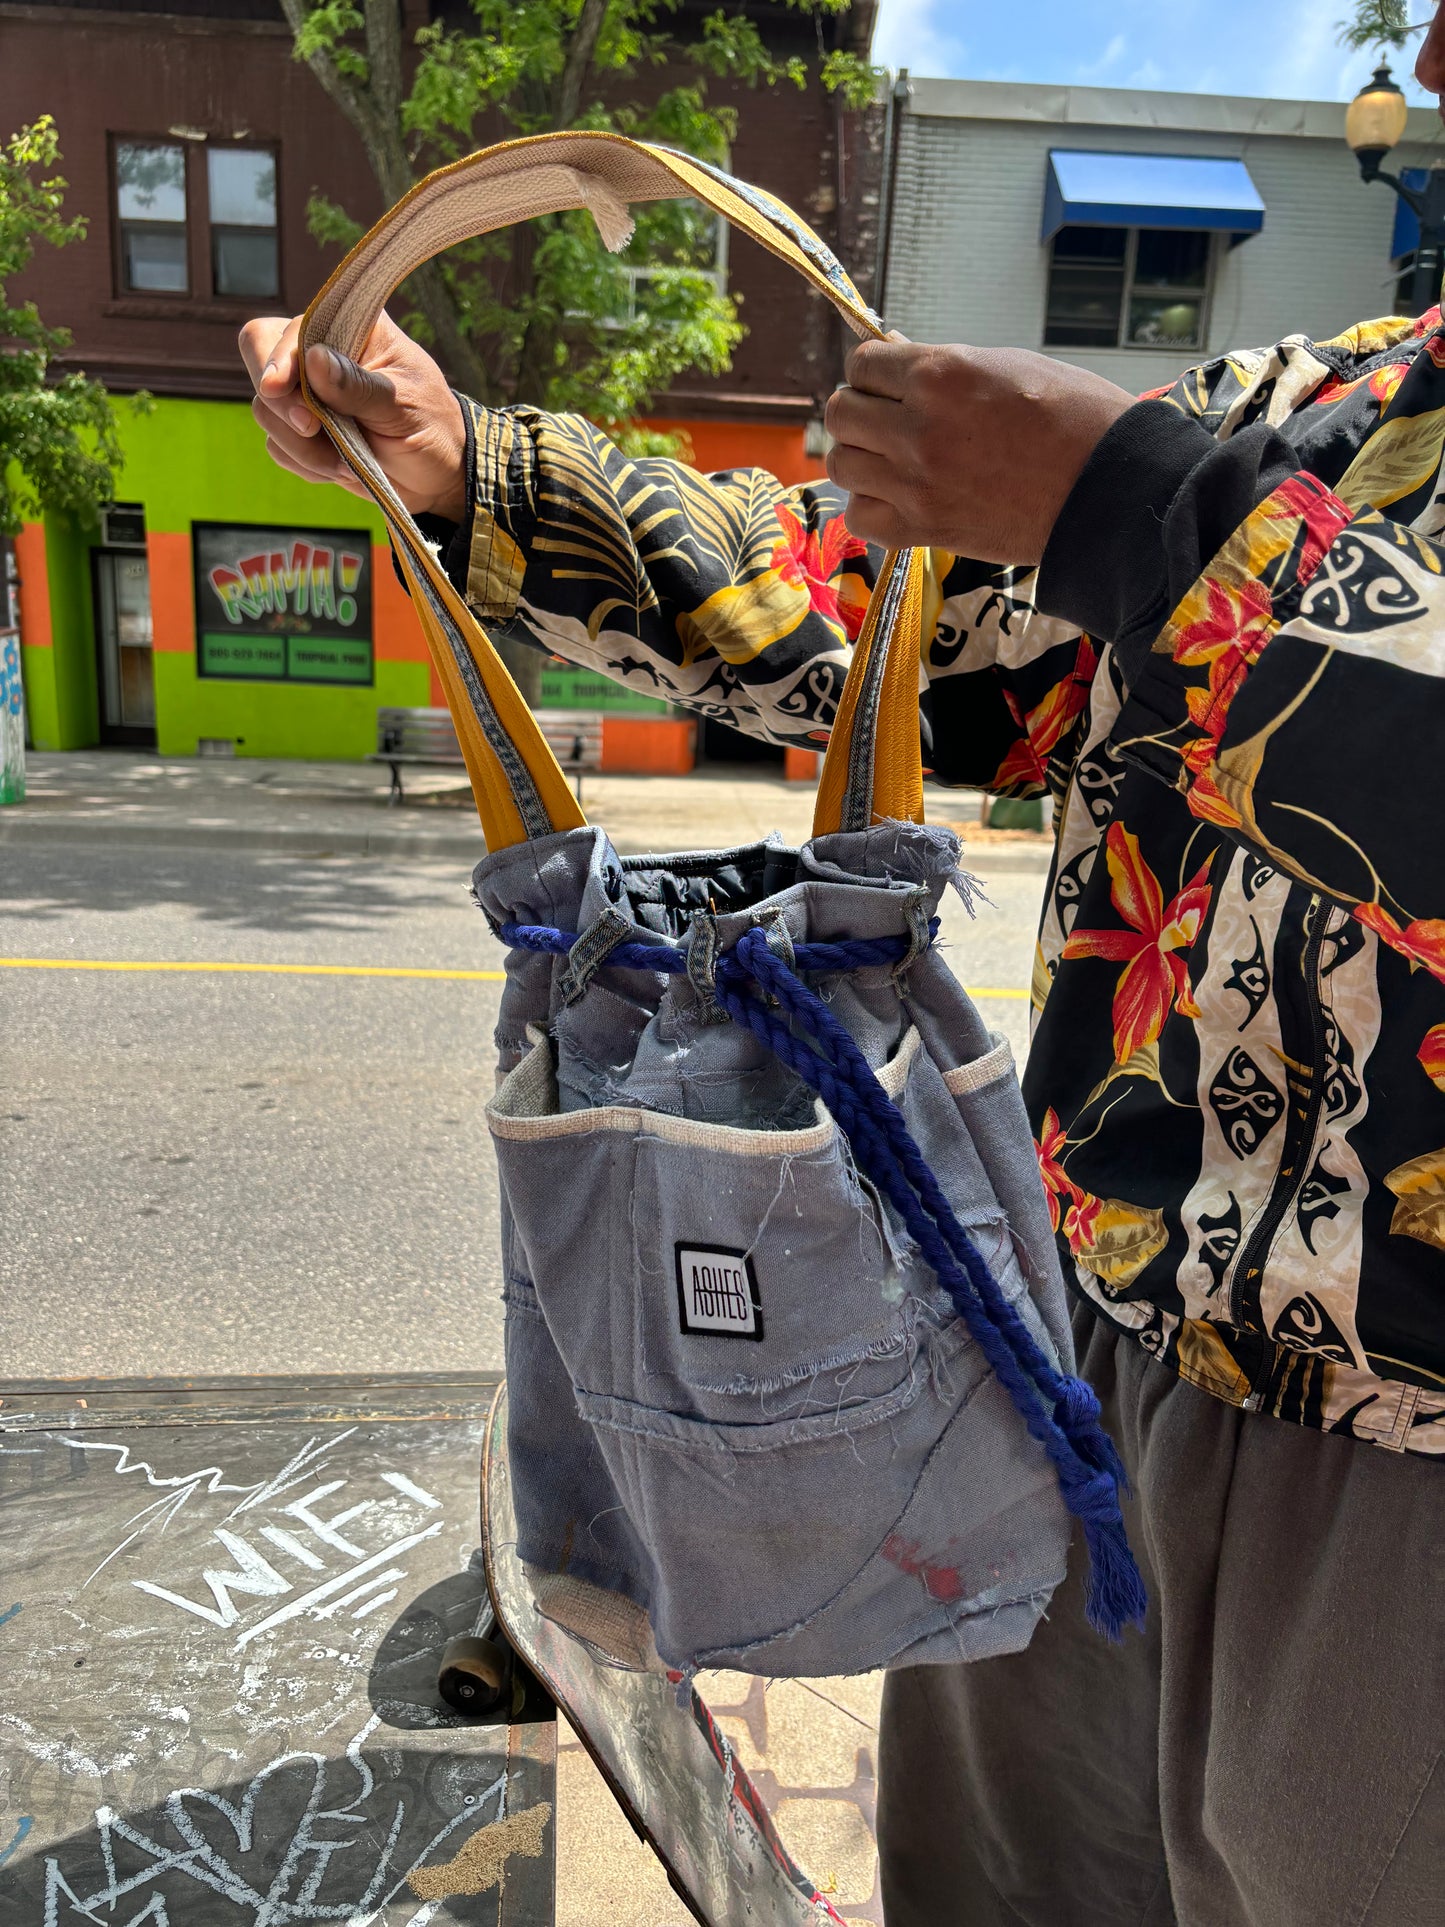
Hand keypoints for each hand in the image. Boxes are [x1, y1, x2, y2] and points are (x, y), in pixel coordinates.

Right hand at [238, 312, 467, 522]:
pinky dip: (307, 464)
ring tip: (348, 462)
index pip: (290, 330)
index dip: (277, 358)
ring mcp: (307, 393)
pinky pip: (278, 446)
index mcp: (351, 328)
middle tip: (312, 430)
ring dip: (303, 446)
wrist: (437, 477)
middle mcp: (321, 354)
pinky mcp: (302, 431)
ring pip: (266, 411)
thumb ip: (357, 386)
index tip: (278, 389)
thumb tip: (313, 360)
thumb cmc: (432, 429)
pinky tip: (342, 468)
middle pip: (259, 359)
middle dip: (282, 405)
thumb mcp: (402, 407)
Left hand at [824, 340, 1133, 561]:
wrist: (1109, 489)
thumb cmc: (1074, 418)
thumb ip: (944, 367)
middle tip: (889, 423)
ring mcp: (916, 483)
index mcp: (941, 373)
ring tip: (895, 463)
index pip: (862, 363)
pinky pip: (860, 518)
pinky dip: (872, 508)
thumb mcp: (1009, 365)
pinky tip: (901, 500)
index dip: (874, 373)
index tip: (890, 385)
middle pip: (840, 414)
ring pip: (842, 465)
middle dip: (861, 413)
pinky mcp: (923, 530)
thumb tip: (896, 362)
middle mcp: (918, 427)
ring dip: (862, 460)